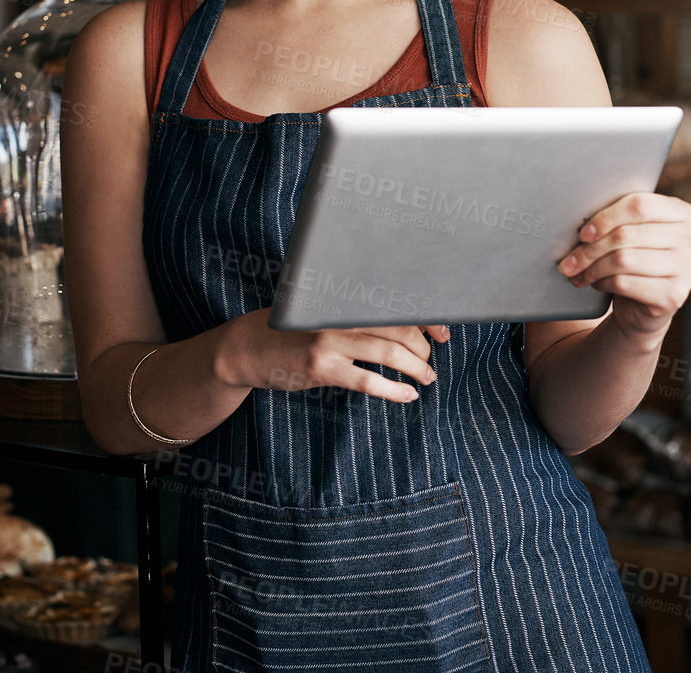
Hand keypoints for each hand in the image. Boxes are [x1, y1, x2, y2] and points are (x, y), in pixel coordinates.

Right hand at [214, 309, 449, 403]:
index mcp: (343, 294)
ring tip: (427, 378)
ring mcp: (330, 340)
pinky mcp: (322, 368)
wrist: (247, 347)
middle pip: (400, 327)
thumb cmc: (291, 328)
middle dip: (425, 347)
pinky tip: (408, 396)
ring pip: (389, 353)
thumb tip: (404, 321)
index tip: (443, 332)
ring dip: (416, 368)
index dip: (426, 318)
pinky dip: (393, 390)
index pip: (396, 302)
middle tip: (432, 360)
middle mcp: (339, 312)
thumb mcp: (322, 308)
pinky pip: (367, 381)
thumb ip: (355, 311)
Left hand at [556, 192, 690, 340]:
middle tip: (568, 260)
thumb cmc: (636, 259)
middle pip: (627, 234)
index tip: (583, 233)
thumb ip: (621, 219)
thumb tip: (581, 222)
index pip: (640, 205)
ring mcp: (688, 269)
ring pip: (623, 259)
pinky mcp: (675, 296)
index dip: (606, 217)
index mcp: (684, 214)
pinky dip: (603, 283)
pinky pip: (625, 283)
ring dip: (592, 267)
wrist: (644, 307)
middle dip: (590, 248)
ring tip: (577, 272)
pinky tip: (596, 283)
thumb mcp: (634, 233)